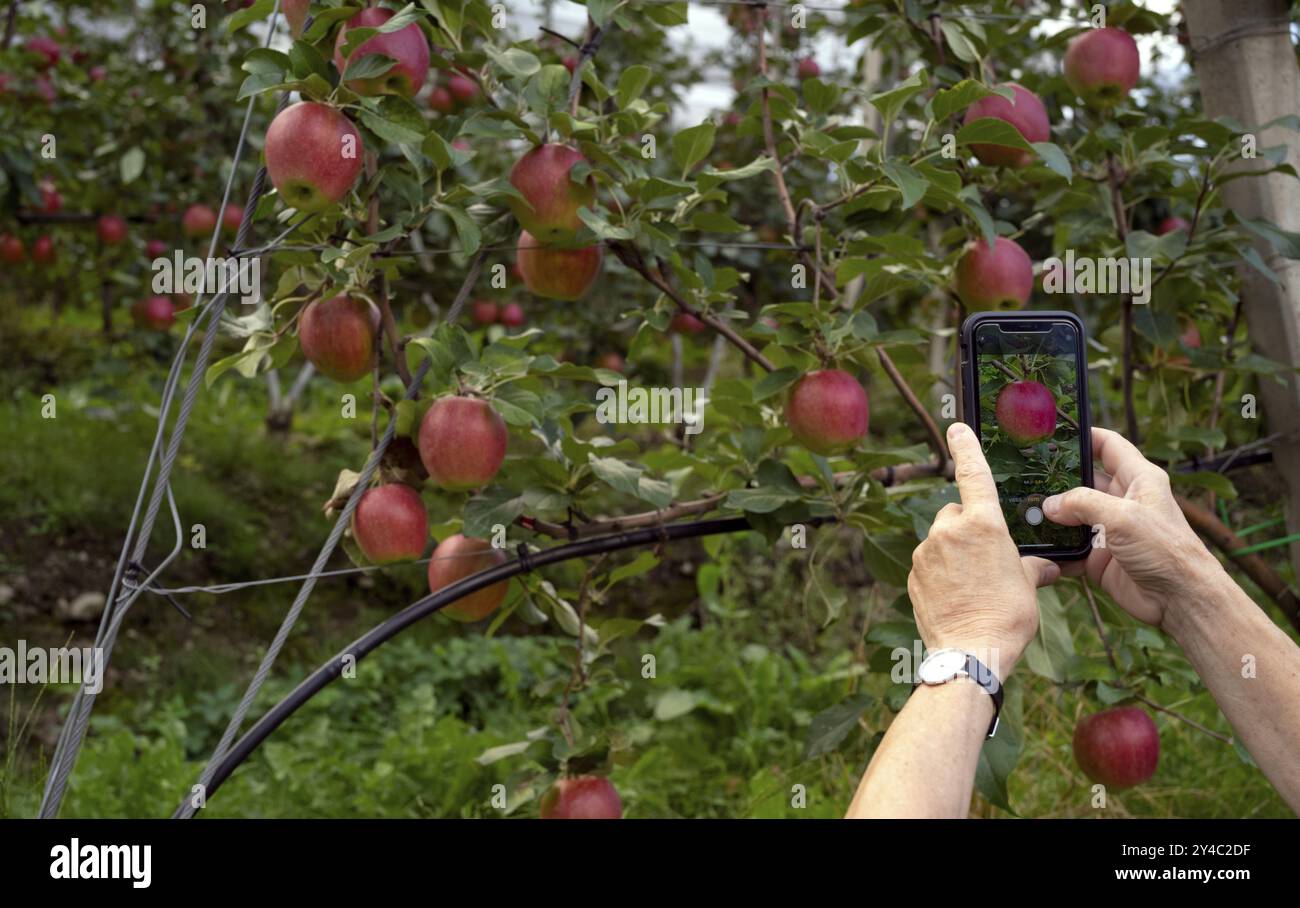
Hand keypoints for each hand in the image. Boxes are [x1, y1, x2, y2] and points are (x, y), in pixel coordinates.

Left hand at [908, 422, 1059, 675]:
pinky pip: (929, 564)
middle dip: (970, 528)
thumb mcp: (1029, 587)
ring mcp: (926, 552)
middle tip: (990, 559)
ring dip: (955, 552)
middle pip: (957, 514)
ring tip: (975, 585)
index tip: (958, 428)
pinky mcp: (912, 574)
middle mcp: (948, 530)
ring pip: (941, 539)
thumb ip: (1032, 567)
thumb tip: (1046, 567)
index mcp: (982, 524)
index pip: (974, 474)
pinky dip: (941, 573)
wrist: (970, 652)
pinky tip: (956, 597)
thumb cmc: (1007, 618)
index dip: (967, 447)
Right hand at [1044, 427, 1219, 628]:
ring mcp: (1109, 530)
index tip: (1054, 432)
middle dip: (1057, 479)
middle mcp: (1123, 501)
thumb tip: (1050, 505)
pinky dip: (1054, 548)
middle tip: (1026, 474)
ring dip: (1051, 516)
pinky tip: (1034, 545)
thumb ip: (1083, 504)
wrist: (1180, 600)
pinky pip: (1069, 548)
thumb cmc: (1166, 550)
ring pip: (1072, 515)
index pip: (1108, 445)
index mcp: (1139, 479)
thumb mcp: (1124, 517)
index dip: (1085, 435)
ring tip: (1022, 510)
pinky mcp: (1099, 557)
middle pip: (1083, 480)